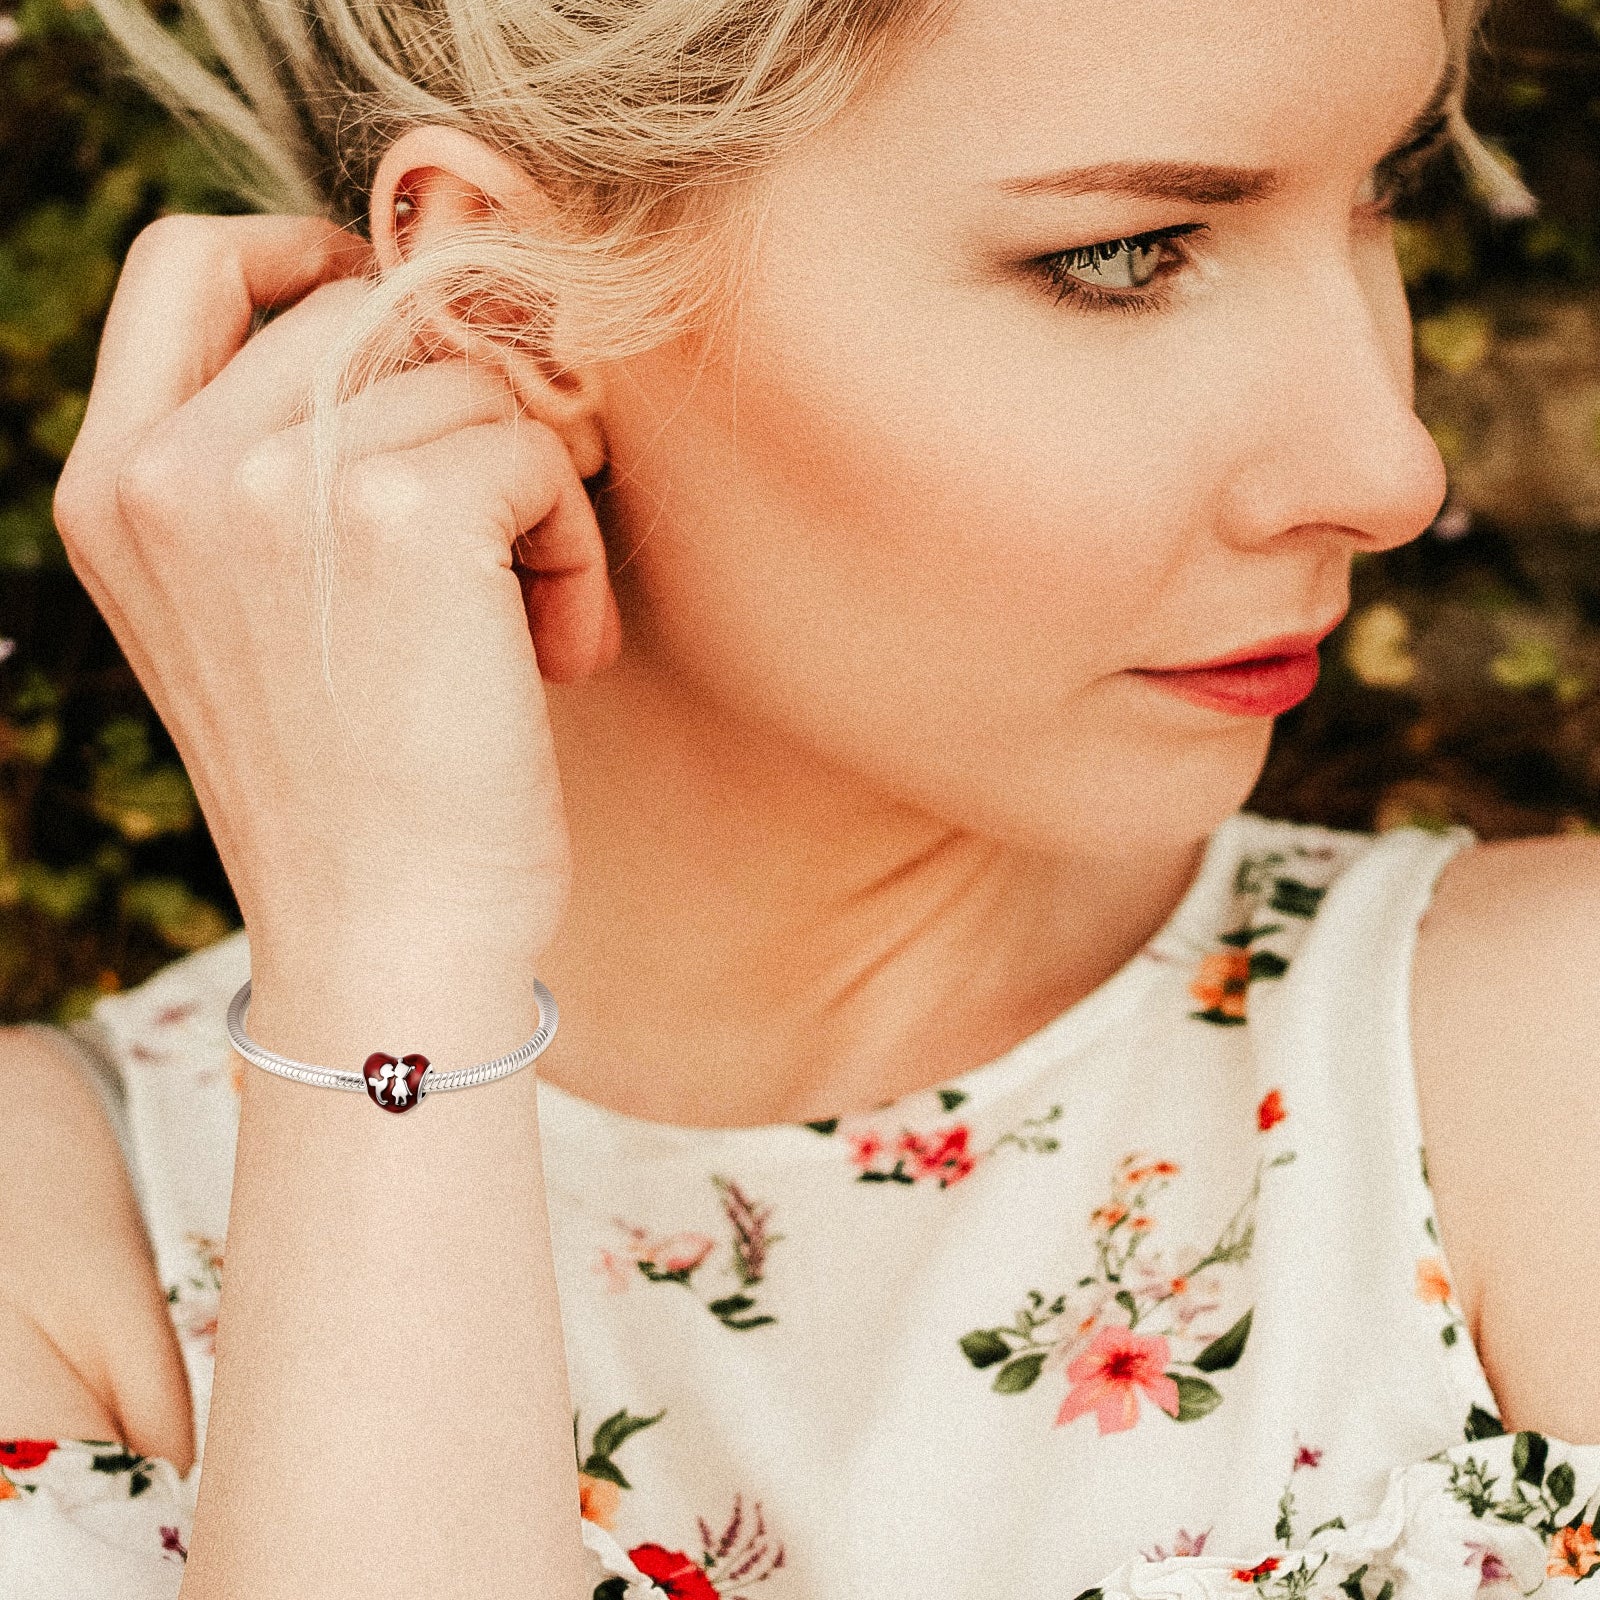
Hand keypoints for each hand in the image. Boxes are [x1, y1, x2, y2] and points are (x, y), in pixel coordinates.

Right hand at [53, 214, 618, 969]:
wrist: (390, 934)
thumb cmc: (355, 789)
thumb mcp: (252, 615)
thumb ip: (278, 469)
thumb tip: (414, 322)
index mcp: (115, 485)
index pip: (184, 262)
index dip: (307, 256)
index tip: (404, 326)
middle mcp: (172, 467)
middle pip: (368, 314)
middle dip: (465, 408)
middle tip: (508, 533)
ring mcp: (275, 482)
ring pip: (473, 386)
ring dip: (536, 494)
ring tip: (532, 624)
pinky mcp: (401, 514)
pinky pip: (536, 451)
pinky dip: (575, 543)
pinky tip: (561, 648)